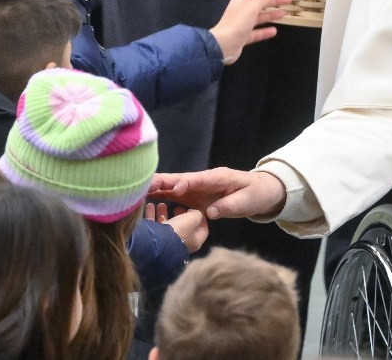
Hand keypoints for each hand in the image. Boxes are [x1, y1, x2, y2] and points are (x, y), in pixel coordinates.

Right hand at [146, 203, 208, 252]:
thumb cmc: (179, 230)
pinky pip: (154, 225)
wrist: (157, 242)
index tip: (195, 209)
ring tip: (161, 204)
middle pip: (182, 226)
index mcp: (195, 241)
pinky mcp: (154, 239)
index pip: (202, 230)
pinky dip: (152, 215)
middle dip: (178, 214)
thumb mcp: (193, 219)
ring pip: (166, 224)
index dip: (201, 219)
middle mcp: (182, 243)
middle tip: (176, 206)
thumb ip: (197, 214)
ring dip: (163, 213)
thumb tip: (194, 212)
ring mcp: (168, 242)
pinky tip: (150, 206)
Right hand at [148, 168, 287, 219]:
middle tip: (142, 185)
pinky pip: (172, 196)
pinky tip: (141, 200)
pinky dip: (158, 196)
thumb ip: (230, 206)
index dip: (185, 183)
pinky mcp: (191, 197)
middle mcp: (202, 181)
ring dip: (154, 189)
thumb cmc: (256, 194)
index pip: (198, 179)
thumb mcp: (248, 201)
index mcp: (217, 178)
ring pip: (171, 187)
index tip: (173, 188)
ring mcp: (195, 188)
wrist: (259, 192)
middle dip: (161, 182)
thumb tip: (210, 213)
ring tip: (133, 192)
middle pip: (179, 180)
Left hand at [209, 0, 291, 64]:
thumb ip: (261, 0)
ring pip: (259, 17)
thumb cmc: (237, 24)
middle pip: (259, 3)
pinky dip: (265, 31)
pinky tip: (274, 31)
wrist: (223, 46)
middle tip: (288, 0)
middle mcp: (241, 11)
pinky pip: (256, 32)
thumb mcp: (251, 9)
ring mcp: (242, 25)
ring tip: (284, 13)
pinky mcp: (243, 37)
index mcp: (241, 1)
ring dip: (271, 14)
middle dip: (273, 0)